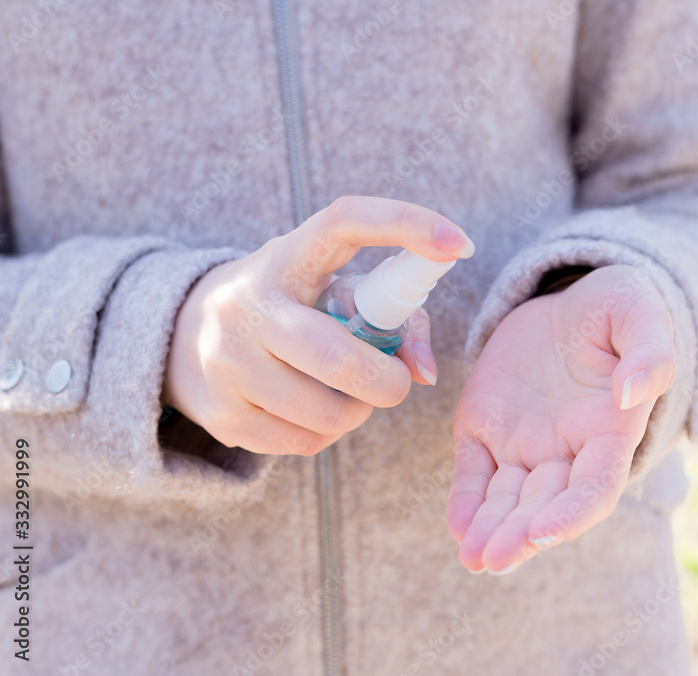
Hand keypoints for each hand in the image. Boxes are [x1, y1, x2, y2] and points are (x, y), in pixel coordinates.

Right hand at [163, 196, 473, 455]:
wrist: (181, 336)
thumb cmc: (290, 307)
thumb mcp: (332, 293)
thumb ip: (396, 320)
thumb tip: (425, 373)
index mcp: (286, 257)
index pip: (345, 222)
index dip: (406, 224)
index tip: (458, 243)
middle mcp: (247, 304)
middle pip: (338, 357)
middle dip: (385, 381)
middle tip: (394, 384)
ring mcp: (226, 361)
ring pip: (328, 412)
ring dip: (357, 412)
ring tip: (344, 394)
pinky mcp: (220, 413)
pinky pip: (305, 442)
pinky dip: (326, 433)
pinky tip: (310, 409)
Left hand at [446, 265, 674, 573]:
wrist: (569, 303)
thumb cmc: (618, 310)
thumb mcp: (641, 316)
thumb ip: (649, 355)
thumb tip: (630, 393)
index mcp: (609, 432)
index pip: (594, 489)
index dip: (572, 515)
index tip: (545, 532)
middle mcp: (566, 450)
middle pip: (545, 506)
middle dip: (521, 536)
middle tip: (493, 558)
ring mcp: (523, 445)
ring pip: (506, 500)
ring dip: (490, 530)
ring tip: (470, 556)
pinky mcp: (485, 429)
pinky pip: (472, 473)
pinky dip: (465, 502)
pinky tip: (457, 527)